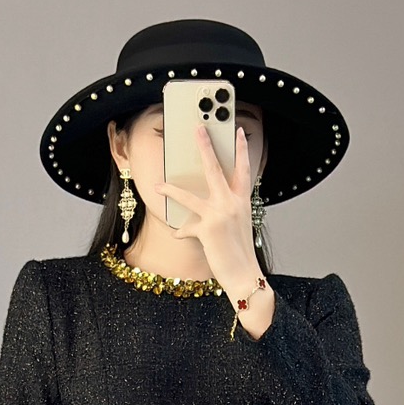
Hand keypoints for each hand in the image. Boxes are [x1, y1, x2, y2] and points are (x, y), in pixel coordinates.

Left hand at [155, 125, 267, 307]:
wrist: (244, 274)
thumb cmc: (241, 252)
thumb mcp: (239, 224)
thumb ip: (228, 208)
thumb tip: (212, 200)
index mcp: (242, 200)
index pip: (243, 168)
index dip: (240, 149)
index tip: (237, 131)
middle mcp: (231, 203)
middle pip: (215, 169)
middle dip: (205, 147)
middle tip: (198, 129)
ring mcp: (219, 215)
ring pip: (189, 197)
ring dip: (171, 191)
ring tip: (159, 185)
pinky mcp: (207, 230)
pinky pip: (187, 228)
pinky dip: (181, 232)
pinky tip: (177, 234)